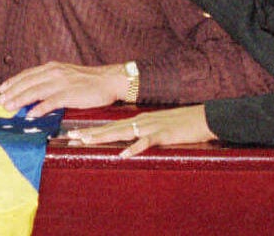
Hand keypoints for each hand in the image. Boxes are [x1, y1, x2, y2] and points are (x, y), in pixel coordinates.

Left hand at [0, 62, 124, 117]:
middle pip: (28, 83)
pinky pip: (51, 102)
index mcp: (52, 67)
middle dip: (12, 93)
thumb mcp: (66, 75)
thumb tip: (35, 93)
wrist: (109, 80)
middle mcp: (54, 72)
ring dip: (20, 100)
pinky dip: (40, 108)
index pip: (27, 74)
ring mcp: (62, 82)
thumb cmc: (88, 81)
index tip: (1, 89)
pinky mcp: (70, 94)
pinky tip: (31, 114)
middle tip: (0, 102)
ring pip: (35, 91)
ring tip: (9, 108)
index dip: (13, 82)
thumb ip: (50, 81)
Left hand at [67, 105, 214, 156]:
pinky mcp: (163, 134)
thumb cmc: (181, 124)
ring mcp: (151, 127)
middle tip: (70, 138)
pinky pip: (147, 142)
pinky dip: (135, 148)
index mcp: (138, 121)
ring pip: (123, 133)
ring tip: (87, 141)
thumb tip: (129, 141)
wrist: (203, 118)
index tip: (74, 135)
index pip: (110, 127)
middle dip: (90, 134)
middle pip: (110, 129)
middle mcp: (140, 122)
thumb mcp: (158, 127)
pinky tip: (123, 154)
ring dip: (104, 137)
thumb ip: (142, 133)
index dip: (92, 131)